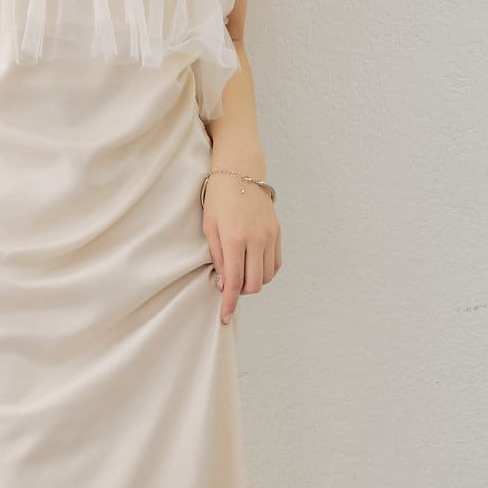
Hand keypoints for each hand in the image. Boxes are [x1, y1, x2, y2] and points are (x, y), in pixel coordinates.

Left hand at [202, 177, 281, 324]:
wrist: (240, 171)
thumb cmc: (219, 198)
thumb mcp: (210, 227)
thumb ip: (218, 257)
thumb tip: (225, 285)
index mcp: (235, 238)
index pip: (235, 281)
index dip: (230, 302)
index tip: (225, 316)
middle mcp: (256, 239)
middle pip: (254, 283)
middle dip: (241, 292)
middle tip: (229, 286)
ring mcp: (270, 235)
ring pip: (267, 276)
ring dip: (253, 282)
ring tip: (240, 272)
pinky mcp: (277, 232)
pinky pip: (276, 263)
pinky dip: (265, 271)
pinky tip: (253, 266)